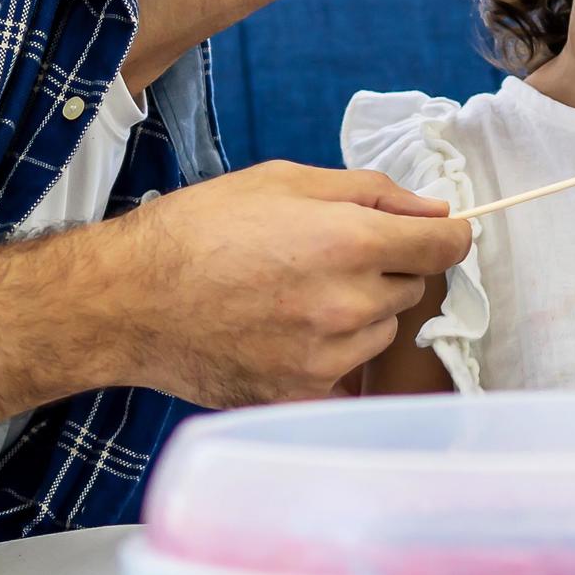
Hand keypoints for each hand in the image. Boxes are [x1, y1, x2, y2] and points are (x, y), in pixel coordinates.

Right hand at [92, 162, 473, 406]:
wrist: (128, 301)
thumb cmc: (199, 230)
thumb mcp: (284, 180)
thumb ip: (370, 193)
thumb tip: (434, 211)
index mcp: (351, 243)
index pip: (446, 247)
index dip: (445, 235)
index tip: (433, 235)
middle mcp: (349, 305)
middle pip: (411, 288)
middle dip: (383, 269)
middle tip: (322, 256)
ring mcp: (327, 357)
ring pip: (380, 331)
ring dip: (357, 313)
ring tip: (292, 294)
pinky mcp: (303, 394)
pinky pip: (345, 370)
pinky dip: (327, 351)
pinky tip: (279, 330)